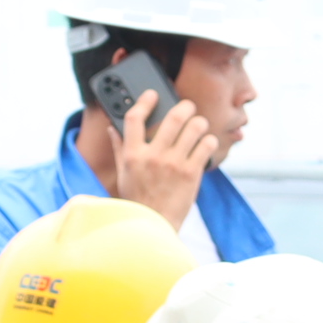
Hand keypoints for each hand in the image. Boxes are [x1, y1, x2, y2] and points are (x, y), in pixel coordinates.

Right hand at [111, 90, 222, 231]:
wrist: (152, 228)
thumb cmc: (137, 201)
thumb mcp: (123, 174)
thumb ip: (120, 148)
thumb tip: (113, 128)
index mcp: (132, 155)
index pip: (134, 118)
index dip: (145, 101)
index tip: (153, 94)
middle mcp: (153, 157)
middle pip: (173, 116)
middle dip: (185, 106)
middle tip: (188, 107)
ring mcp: (174, 164)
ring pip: (195, 127)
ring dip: (200, 122)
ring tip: (199, 126)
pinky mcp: (191, 174)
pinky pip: (207, 145)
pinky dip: (209, 141)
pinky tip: (205, 145)